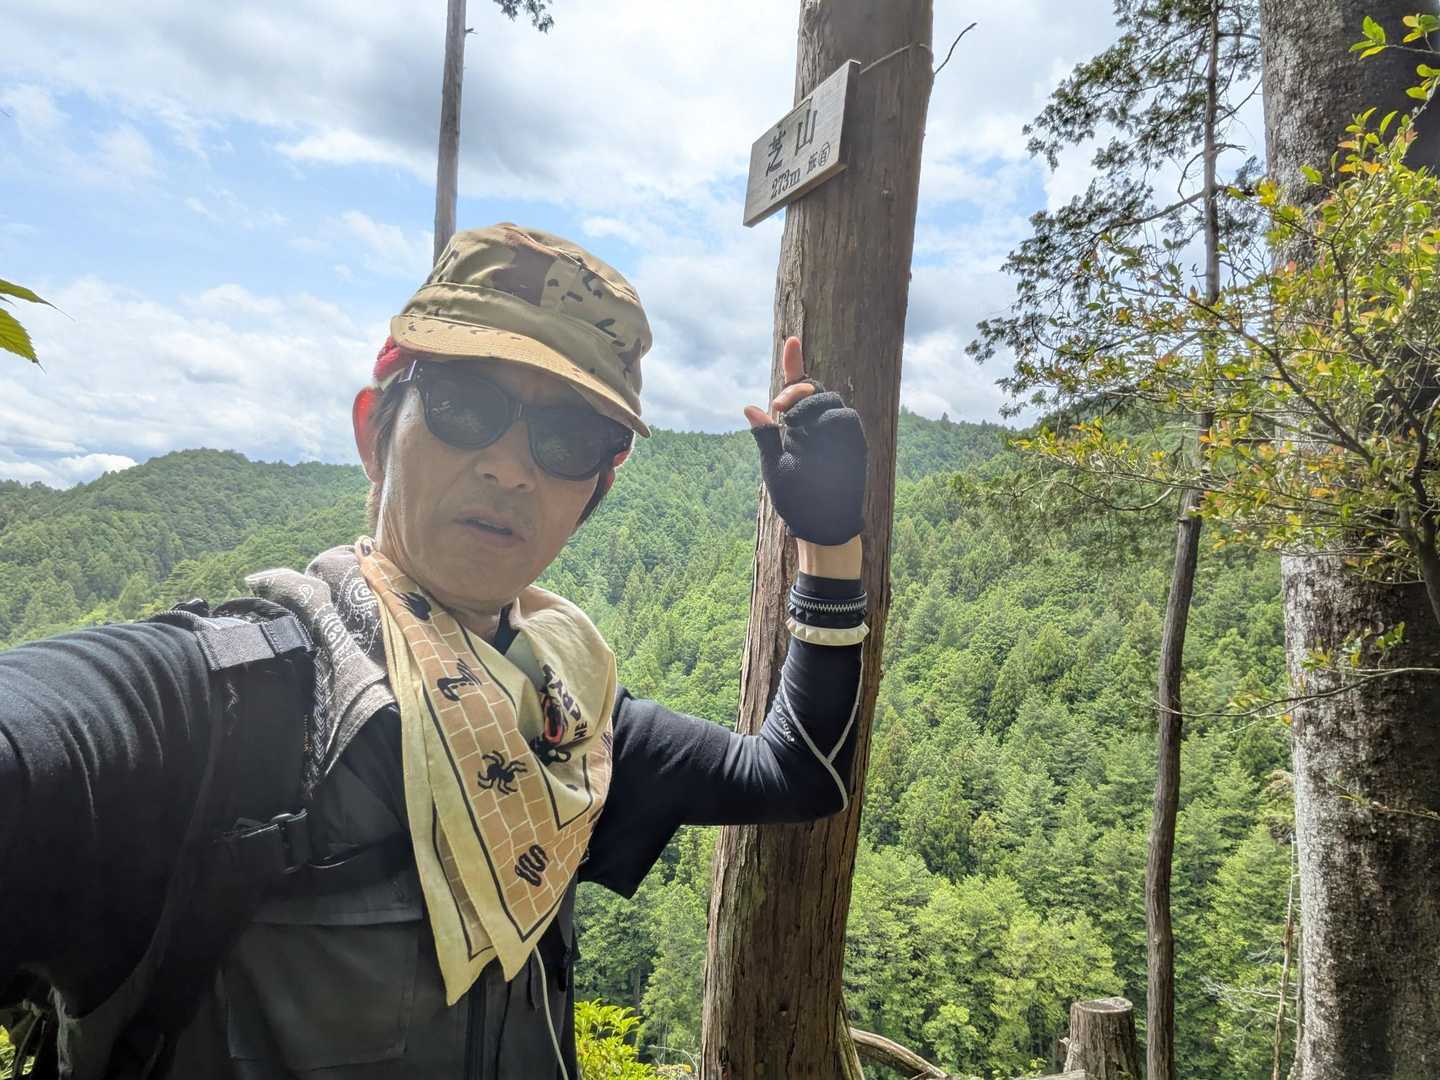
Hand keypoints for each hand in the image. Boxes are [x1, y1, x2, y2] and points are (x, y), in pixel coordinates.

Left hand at [744, 336, 867, 550]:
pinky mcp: (854, 442)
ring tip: (794, 426)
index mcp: (796, 425)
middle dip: (794, 390)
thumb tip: (749, 407)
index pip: (796, 388)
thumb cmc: (796, 498)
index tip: (791, 340)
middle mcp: (817, 423)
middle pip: (812, 388)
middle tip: (780, 409)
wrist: (821, 524)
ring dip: (810, 405)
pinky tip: (819, 431)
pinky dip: (832, 418)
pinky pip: (846, 417)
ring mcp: (837, 431)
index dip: (794, 363)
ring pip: (829, 399)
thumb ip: (765, 437)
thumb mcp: (774, 466)